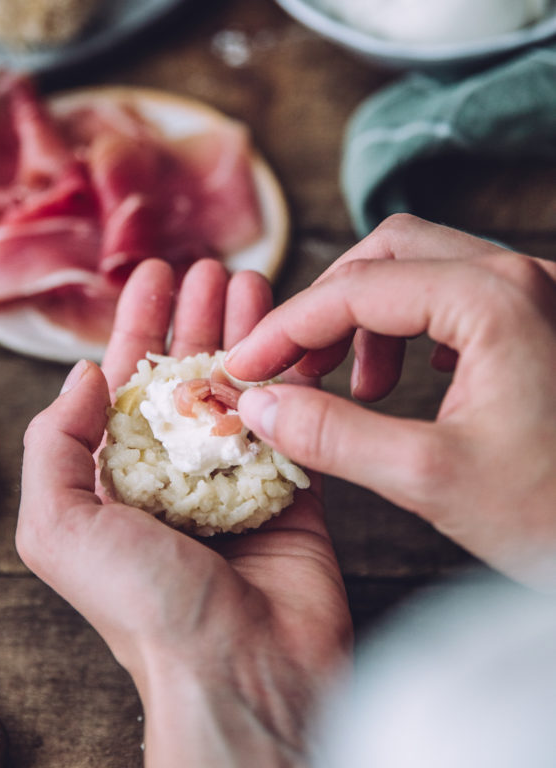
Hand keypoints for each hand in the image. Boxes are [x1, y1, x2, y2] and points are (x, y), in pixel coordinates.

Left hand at [16, 258, 351, 767]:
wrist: (244, 673)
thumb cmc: (144, 607)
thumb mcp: (60, 528)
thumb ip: (54, 445)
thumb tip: (84, 376)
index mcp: (117, 481)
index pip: (125, 383)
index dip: (138, 324)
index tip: (156, 273)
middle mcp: (174, 477)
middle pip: (188, 375)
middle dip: (198, 318)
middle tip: (214, 269)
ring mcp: (236, 482)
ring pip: (242, 388)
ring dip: (248, 332)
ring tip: (257, 282)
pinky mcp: (293, 492)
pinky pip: (292, 420)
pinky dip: (293, 375)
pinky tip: (296, 335)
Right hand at [226, 214, 555, 586]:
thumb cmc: (555, 513)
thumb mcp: (431, 479)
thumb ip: (333, 436)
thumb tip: (259, 406)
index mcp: (494, 299)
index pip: (355, 289)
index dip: (285, 330)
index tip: (242, 371)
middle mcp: (520, 276)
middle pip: (388, 253)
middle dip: (327, 307)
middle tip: (292, 368)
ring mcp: (537, 294)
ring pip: (423, 269)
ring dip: (367, 316)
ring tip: (350, 385)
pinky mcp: (541, 323)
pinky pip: (457, 296)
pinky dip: (409, 328)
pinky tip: (402, 380)